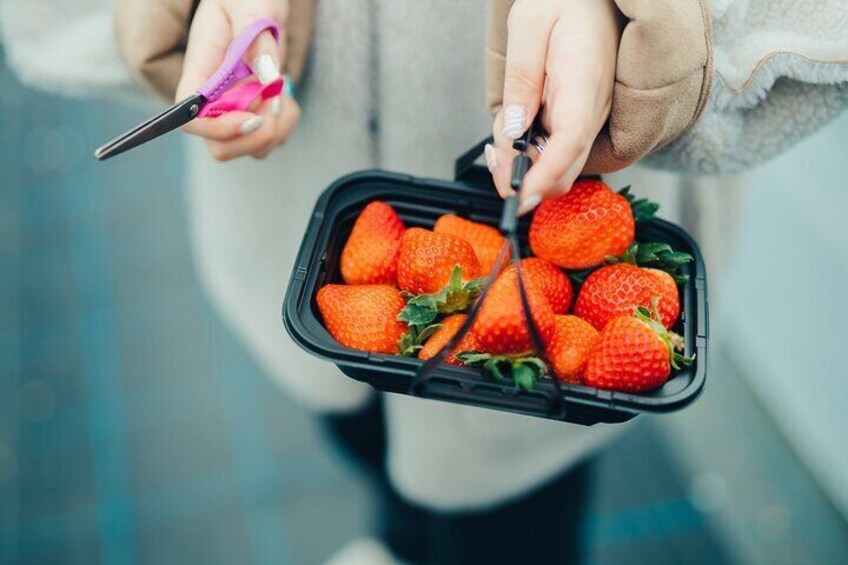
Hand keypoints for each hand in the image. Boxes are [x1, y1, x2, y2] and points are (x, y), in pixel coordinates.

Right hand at [175, 0, 299, 160]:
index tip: (252, 117)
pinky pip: (267, 139)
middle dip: (254, 137)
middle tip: (276, 104)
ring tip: (283, 96)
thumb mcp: (252, 3)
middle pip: (219, 145)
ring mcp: (232, 108)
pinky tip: (286, 99)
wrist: (259, 0)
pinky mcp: (252, 112)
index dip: (217, 128)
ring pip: (247, 147)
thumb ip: (256, 36)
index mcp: (202, 68)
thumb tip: (267, 76)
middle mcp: (213, 95)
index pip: (191, 116)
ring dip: (275, 131)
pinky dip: (284, 126)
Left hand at [487, 0, 619, 212]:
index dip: (543, 176)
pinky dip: (532, 153)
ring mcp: (590, 118)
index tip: (518, 197)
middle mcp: (593, 108)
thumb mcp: (530, 27)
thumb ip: (521, 79)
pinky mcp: (581, 120)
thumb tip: (515, 129)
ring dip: (525, 164)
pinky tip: (516, 131)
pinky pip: (557, 151)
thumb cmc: (565, 3)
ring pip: (558, 164)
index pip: (569, 142)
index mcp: (582, 84)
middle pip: (564, 168)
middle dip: (525, 178)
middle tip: (494, 161)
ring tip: (503, 135)